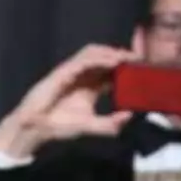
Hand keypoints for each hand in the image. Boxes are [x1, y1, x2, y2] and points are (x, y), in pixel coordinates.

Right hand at [0, 44, 138, 157]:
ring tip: (127, 57)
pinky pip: (83, 60)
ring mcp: (72, 71)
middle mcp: (83, 76)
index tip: (142, 70)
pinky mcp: (64, 71)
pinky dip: (99, 58)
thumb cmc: (60, 125)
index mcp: (90, 86)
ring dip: (111, 52)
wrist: (37, 127)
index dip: (125, 68)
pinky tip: (112, 61)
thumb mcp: (90, 126)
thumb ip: (110, 124)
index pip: (111, 72)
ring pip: (94, 53)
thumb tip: (130, 116)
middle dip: (121, 55)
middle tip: (139, 59)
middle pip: (104, 57)